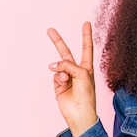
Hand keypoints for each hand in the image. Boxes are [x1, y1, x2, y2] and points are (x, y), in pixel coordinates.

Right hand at [47, 22, 97, 136]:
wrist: (80, 113)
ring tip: (67, 80)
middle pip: (66, 53)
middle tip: (50, 30)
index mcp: (87, 67)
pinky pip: (54, 76)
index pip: (86, 47)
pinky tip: (63, 85)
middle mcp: (76, 71)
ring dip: (61, 72)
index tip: (86, 23)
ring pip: (58, 66)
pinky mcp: (58, 85)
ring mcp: (66, 78)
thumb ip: (68, 65)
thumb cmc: (86, 95)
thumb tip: (53, 65)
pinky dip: (57, 79)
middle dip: (58, 42)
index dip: (86, 35)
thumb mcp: (82, 74)